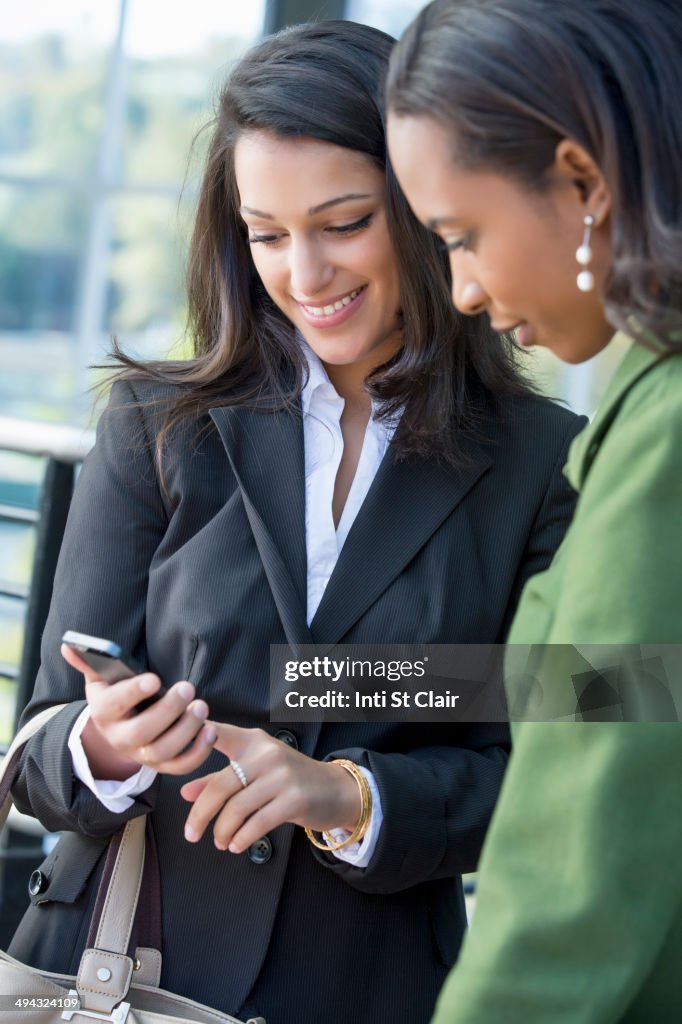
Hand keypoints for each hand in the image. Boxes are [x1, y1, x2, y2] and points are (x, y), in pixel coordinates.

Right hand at [61, 644, 216, 780]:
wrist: (119, 727)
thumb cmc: (115, 693)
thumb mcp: (101, 677)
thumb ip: (90, 661)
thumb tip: (69, 645)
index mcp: (103, 712)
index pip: (114, 705)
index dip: (133, 693)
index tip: (155, 679)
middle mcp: (119, 738)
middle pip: (140, 733)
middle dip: (167, 712)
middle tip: (188, 688)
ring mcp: (140, 755)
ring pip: (162, 752)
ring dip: (185, 730)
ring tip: (202, 707)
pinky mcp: (161, 765)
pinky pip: (180, 766)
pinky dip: (198, 752)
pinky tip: (211, 730)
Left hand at [180, 723, 360, 852]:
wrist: (334, 790)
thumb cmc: (289, 780)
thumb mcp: (256, 772)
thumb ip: (219, 779)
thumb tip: (185, 794)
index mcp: (253, 741)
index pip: (219, 734)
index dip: (195, 738)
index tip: (173, 751)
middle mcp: (266, 754)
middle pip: (220, 785)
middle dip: (201, 814)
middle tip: (191, 834)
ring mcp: (281, 776)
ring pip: (236, 808)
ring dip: (222, 831)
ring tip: (220, 842)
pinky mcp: (294, 800)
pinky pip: (257, 823)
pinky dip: (241, 838)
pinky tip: (236, 844)